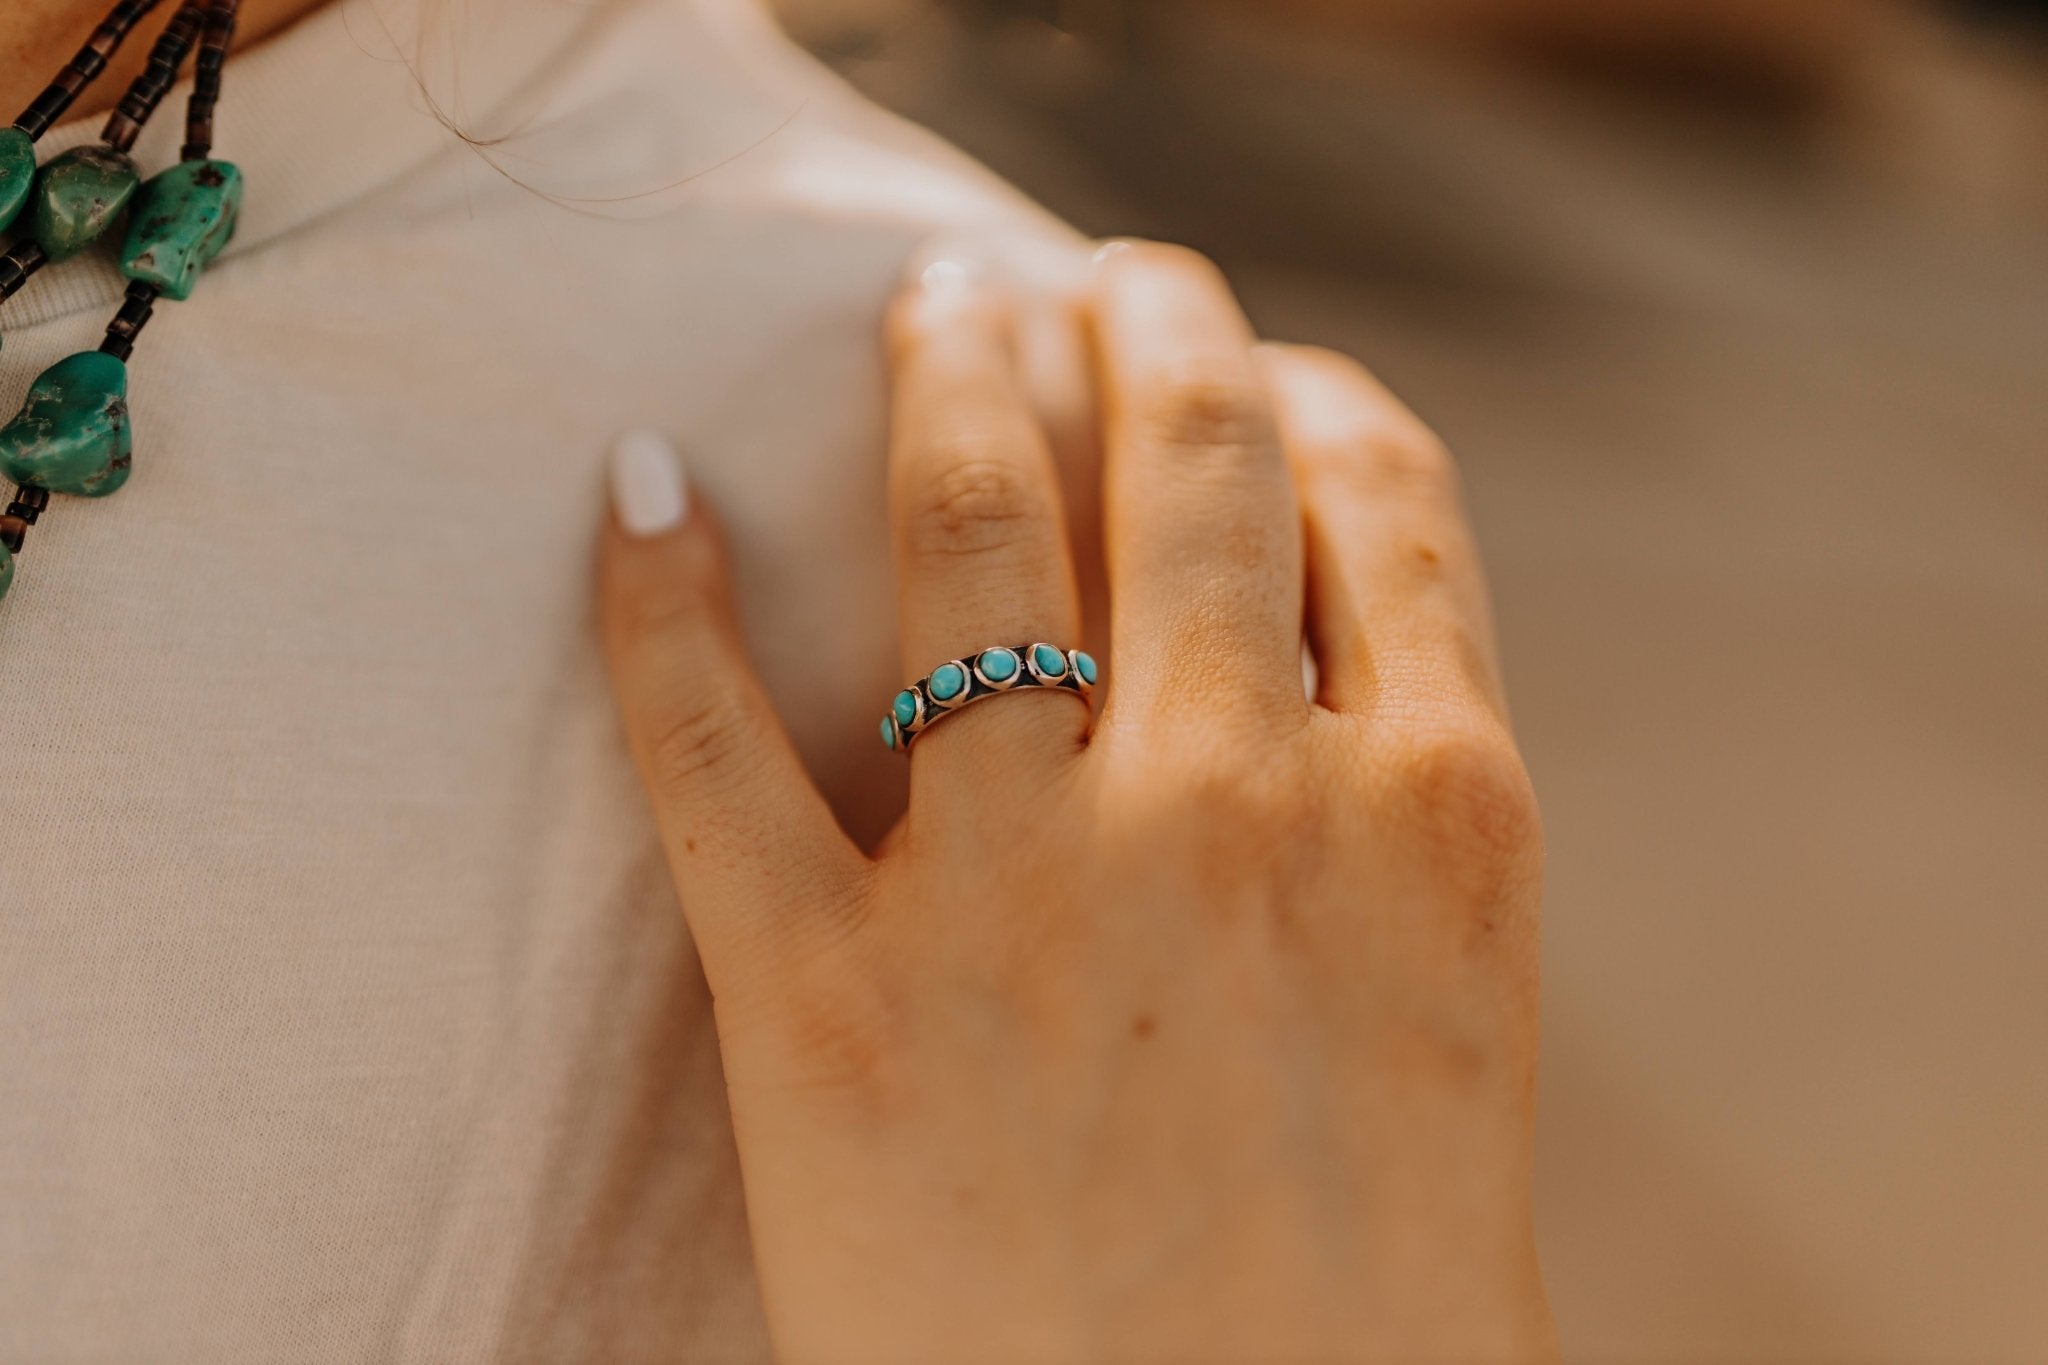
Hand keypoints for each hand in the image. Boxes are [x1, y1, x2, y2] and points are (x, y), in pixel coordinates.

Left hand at [598, 242, 1554, 1364]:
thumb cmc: (1377, 1310)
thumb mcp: (1460, 1017)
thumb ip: (1399, 812)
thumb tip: (1319, 648)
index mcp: (1435, 815)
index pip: (1377, 490)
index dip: (1305, 390)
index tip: (1245, 360)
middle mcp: (1239, 804)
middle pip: (1184, 453)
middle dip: (1141, 319)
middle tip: (1089, 278)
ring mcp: (1029, 892)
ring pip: (969, 523)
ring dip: (944, 370)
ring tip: (926, 304)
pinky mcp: (830, 1005)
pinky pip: (707, 741)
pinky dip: (652, 595)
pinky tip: (636, 490)